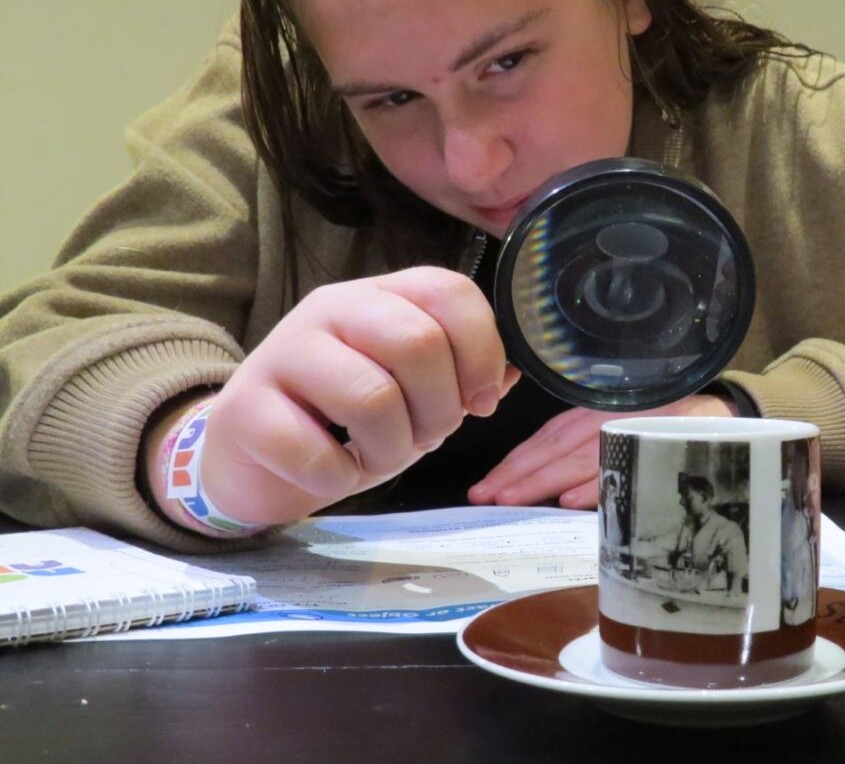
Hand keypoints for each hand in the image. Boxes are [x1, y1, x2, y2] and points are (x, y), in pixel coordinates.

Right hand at [146, 267, 516, 532]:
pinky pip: (316, 451)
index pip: (449, 291)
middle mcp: (331, 308)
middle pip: (417, 342)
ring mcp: (283, 352)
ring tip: (377, 455)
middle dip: (439, 409)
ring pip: (372, 397)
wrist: (252, 455)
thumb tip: (515, 370)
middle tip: (425, 436)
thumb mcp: (414, 392)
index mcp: (380, 296)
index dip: (481, 351)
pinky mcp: (245, 408)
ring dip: (392, 448)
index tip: (479, 402)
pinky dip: (338, 477)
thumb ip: (463, 374)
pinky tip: (332, 470)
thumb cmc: (343, 420)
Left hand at [467, 394, 736, 508]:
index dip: (516, 463)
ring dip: (546, 480)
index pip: (548, 438)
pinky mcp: (664, 437)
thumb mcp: (622, 431)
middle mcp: (612, 415)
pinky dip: (597, 482)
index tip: (487, 488)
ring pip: (583, 455)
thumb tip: (547, 492)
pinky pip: (625, 460)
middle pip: (558, 446)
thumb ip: (586, 454)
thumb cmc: (667, 428)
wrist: (727, 416)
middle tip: (488, 498)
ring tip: (515, 499)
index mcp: (597, 413)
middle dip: (520, 475)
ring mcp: (637, 425)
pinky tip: (572, 499)